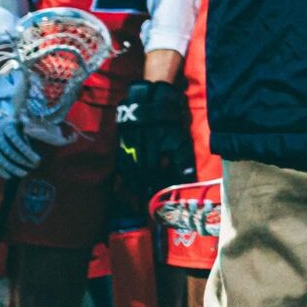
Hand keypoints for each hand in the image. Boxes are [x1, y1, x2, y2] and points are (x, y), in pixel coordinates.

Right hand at [0, 66, 42, 177]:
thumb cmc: (14, 102)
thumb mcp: (20, 94)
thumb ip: (25, 86)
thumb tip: (28, 75)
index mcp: (7, 121)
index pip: (15, 139)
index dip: (25, 151)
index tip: (37, 159)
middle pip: (8, 150)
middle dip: (21, 160)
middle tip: (34, 166)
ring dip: (12, 166)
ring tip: (24, 173)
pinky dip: (0, 168)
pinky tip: (9, 175)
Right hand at [114, 79, 193, 208]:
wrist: (150, 101)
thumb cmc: (168, 122)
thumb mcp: (179, 139)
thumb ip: (183, 160)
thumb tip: (188, 179)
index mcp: (152, 147)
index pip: (151, 172)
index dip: (152, 187)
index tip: (154, 200)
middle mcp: (136, 148)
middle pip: (137, 174)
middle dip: (140, 190)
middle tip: (141, 205)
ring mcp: (126, 146)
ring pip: (126, 170)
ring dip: (129, 186)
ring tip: (132, 199)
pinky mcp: (120, 144)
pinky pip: (119, 164)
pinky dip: (121, 176)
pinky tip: (122, 185)